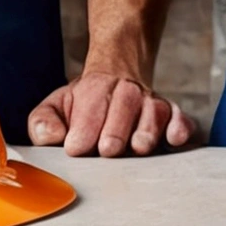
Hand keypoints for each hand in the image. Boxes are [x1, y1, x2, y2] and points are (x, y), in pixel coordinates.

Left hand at [27, 67, 194, 156]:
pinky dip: (181, 127)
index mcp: (95, 91)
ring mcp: (150, 105)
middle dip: (115, 129)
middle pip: (124, 107)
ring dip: (147, 130)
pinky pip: (181, 119)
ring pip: (154, 112)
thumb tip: (51, 136)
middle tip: (107, 149)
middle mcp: (126, 95)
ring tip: (138, 148)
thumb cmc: (83, 106)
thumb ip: (43, 121)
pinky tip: (175, 140)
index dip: (84, 127)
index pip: (90, 106)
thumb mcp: (55, 107)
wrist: (117, 76)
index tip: (75, 147)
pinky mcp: (172, 116)